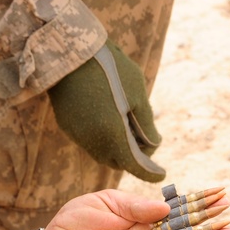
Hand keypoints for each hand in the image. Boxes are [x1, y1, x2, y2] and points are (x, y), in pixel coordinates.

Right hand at [47, 40, 164, 182]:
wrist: (70, 54)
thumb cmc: (111, 69)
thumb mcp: (137, 93)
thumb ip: (146, 124)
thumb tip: (152, 144)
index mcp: (112, 134)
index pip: (134, 166)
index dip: (149, 173)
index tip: (161, 175)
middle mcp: (92, 141)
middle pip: (116, 162)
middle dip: (132, 158)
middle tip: (146, 143)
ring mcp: (77, 135)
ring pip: (101, 153)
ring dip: (116, 148)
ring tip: (128, 129)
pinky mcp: (68, 126)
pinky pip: (89, 142)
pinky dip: (102, 139)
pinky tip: (109, 119)